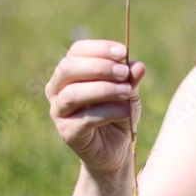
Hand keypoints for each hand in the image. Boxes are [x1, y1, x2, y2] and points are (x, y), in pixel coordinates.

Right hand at [45, 40, 145, 176]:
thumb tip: (137, 66)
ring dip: (103, 89)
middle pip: (68, 68)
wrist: (116, 148)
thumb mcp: (128, 91)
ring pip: (72, 94)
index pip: (77, 51)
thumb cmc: (118, 112)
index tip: (123, 51)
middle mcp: (57, 89)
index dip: (99, 48)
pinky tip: (125, 112)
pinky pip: (84, 119)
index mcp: (71, 72)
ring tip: (126, 91)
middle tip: (123, 72)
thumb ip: (130, 78)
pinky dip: (108, 112)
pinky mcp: (67, 132)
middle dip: (99, 67)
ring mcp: (59, 111)